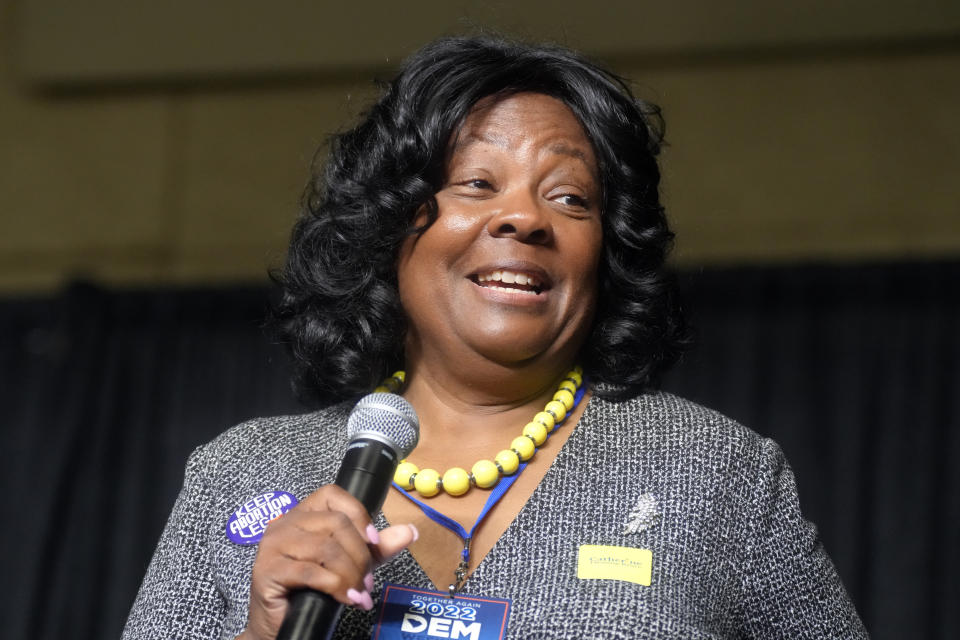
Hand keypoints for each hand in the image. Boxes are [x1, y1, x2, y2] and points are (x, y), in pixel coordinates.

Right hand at [238, 484, 416, 639]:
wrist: (280, 624)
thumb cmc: (312, 590)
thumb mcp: (351, 564)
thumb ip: (377, 548)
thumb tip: (411, 531)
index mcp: (303, 513)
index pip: (333, 494)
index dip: (359, 515)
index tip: (374, 542)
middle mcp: (285, 522)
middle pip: (335, 523)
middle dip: (360, 555)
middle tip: (367, 581)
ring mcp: (273, 544)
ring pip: (326, 549)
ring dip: (350, 575)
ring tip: (358, 594)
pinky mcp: (267, 569)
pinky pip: (311, 572)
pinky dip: (335, 586)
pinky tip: (346, 599)